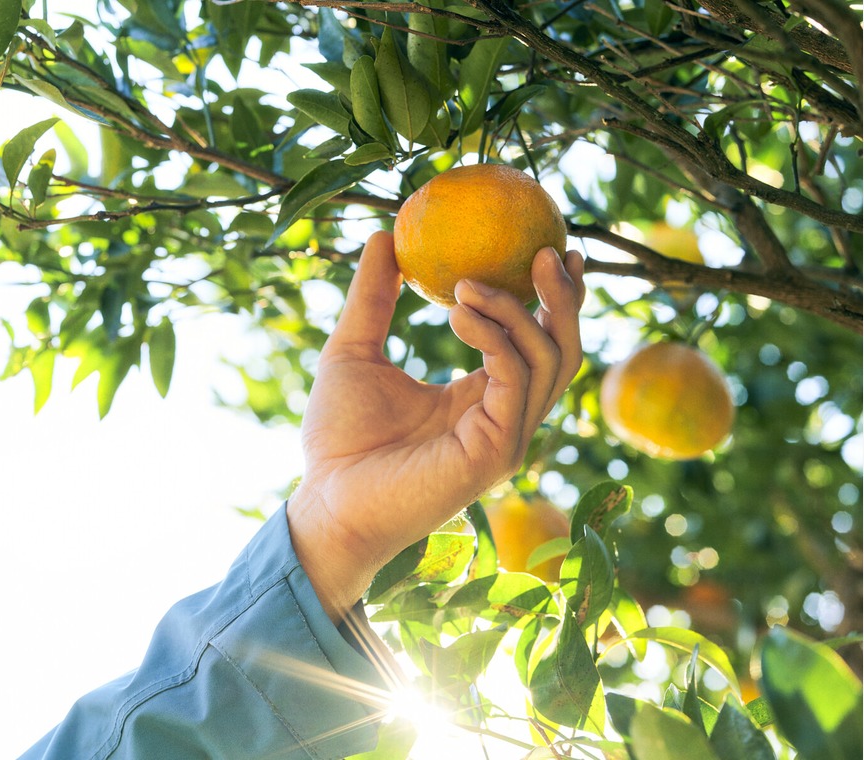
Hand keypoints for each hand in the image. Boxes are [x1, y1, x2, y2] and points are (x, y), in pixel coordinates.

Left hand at [287, 231, 585, 621]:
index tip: (548, 246)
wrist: (323, 501)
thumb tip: (384, 235)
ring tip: (466, 284)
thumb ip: (373, 297)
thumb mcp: (353, 351)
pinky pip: (515, 381)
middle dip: (564, 297)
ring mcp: (505, 438)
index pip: (536, 342)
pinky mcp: (495, 452)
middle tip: (546, 249)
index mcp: (480, 398)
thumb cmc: (338, 439)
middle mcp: (503, 418)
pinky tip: (458, 311)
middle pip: (562, 350)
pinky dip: (496, 338)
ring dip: (515, 311)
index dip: (552, 296)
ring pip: (548, 361)